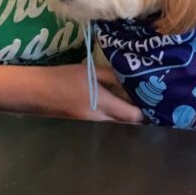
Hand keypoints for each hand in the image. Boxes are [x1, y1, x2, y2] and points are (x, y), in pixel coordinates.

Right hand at [29, 62, 143, 123]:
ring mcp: (91, 123)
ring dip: (128, 112)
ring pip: (117, 121)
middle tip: (153, 98)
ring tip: (140, 97)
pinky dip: (116, 112)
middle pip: (127, 121)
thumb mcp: (90, 71)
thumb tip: (133, 78)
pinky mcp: (84, 121)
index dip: (148, 111)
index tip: (159, 101)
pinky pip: (106, 119)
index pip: (133, 116)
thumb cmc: (64, 78)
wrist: (35, 92)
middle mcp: (100, 119)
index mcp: (103, 105)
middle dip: (140, 113)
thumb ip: (113, 76)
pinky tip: (120, 100)